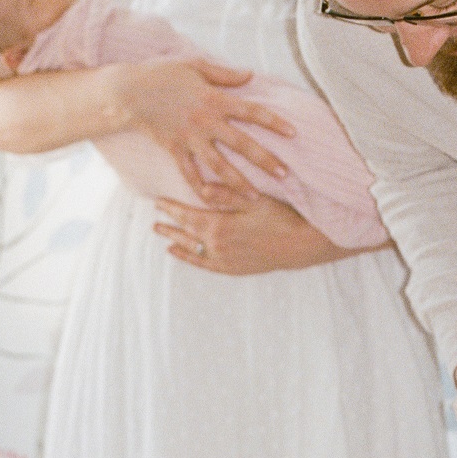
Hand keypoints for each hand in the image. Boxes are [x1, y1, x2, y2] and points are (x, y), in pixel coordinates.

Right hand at [117, 58, 294, 200]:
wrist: (127, 91)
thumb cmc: (161, 74)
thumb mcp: (194, 66)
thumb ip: (224, 74)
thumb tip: (250, 75)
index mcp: (214, 99)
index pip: (252, 112)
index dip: (274, 122)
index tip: (294, 133)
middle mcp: (205, 121)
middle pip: (242, 144)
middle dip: (265, 160)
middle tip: (286, 175)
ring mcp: (190, 137)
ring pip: (219, 165)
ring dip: (239, 182)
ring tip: (256, 197)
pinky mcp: (174, 148)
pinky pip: (189, 172)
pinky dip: (200, 188)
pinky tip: (213, 201)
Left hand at [154, 191, 341, 274]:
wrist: (301, 245)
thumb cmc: (280, 218)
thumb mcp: (254, 200)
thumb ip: (226, 194)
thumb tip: (201, 188)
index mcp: (218, 226)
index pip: (186, 215)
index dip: (170, 208)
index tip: (157, 201)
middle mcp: (216, 246)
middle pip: (185, 234)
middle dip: (169, 225)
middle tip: (155, 221)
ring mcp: (224, 260)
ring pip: (192, 250)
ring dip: (176, 242)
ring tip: (163, 237)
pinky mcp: (234, 268)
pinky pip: (205, 265)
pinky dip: (191, 259)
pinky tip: (181, 254)